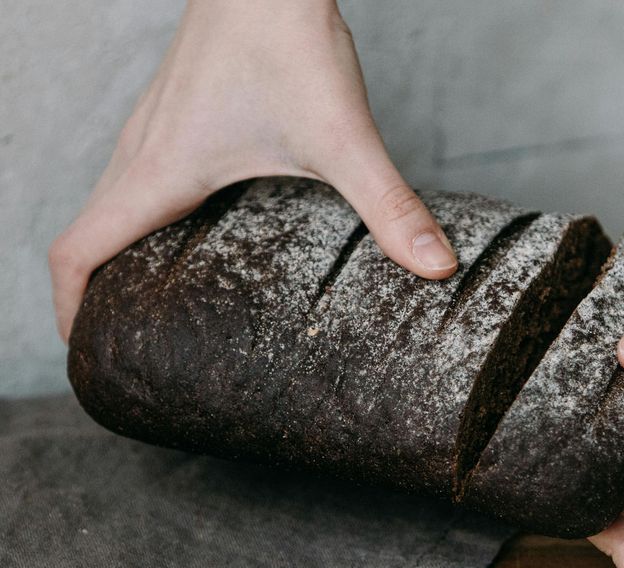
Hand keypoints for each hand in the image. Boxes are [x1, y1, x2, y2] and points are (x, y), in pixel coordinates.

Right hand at [48, 0, 456, 341]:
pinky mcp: (175, 109)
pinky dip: (141, 213)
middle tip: (128, 342)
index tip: (87, 351)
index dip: (67, 310)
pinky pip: (135, 172)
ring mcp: (153, 125)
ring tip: (156, 301)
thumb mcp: (342, 137)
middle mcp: (142, 149)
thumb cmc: (287, 39)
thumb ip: (389, 207)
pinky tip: (195, 228)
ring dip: (117, 252)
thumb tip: (435, 265)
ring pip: (109, 201)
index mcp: (159, 171)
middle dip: (94, 295)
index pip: (77, 251)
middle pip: (88, 234)